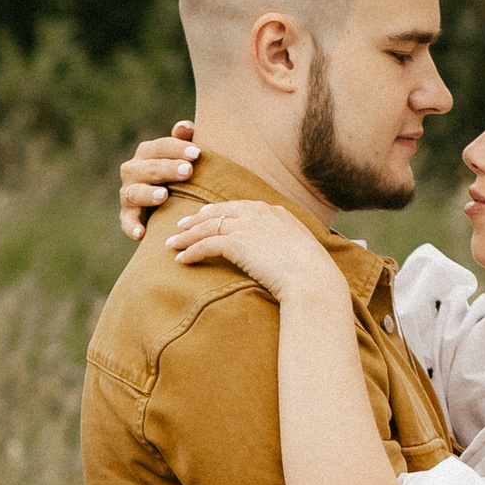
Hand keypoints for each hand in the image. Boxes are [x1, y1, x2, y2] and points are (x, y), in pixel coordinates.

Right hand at [118, 122, 199, 238]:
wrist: (164, 206)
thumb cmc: (178, 175)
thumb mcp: (182, 157)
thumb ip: (184, 140)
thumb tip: (186, 127)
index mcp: (146, 153)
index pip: (160, 147)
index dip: (177, 148)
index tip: (197, 153)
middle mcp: (133, 171)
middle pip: (148, 168)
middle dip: (167, 169)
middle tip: (187, 171)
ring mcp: (128, 194)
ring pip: (135, 192)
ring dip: (148, 194)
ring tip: (164, 195)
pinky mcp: (127, 217)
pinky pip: (127, 222)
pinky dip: (132, 227)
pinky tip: (141, 233)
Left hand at [165, 194, 345, 305]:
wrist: (312, 278)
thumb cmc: (311, 272)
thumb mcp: (301, 250)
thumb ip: (285, 245)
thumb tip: (282, 256)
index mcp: (274, 211)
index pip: (239, 206)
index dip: (218, 211)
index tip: (205, 216)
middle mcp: (258, 213)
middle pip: (218, 212)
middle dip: (196, 219)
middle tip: (180, 226)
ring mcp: (247, 226)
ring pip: (207, 227)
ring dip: (187, 236)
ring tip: (172, 244)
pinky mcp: (237, 243)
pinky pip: (206, 244)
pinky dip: (191, 251)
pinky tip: (181, 260)